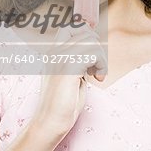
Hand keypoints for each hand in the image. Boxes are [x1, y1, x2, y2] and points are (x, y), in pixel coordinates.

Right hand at [31, 21, 106, 138]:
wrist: (49, 123)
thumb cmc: (62, 104)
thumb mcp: (72, 76)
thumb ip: (79, 61)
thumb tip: (94, 48)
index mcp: (53, 52)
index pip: (71, 27)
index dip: (87, 37)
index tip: (92, 57)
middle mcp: (54, 51)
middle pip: (83, 30)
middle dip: (96, 47)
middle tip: (96, 68)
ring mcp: (60, 57)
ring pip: (90, 40)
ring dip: (100, 57)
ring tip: (97, 75)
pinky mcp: (68, 67)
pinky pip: (93, 52)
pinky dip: (101, 65)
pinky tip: (98, 79)